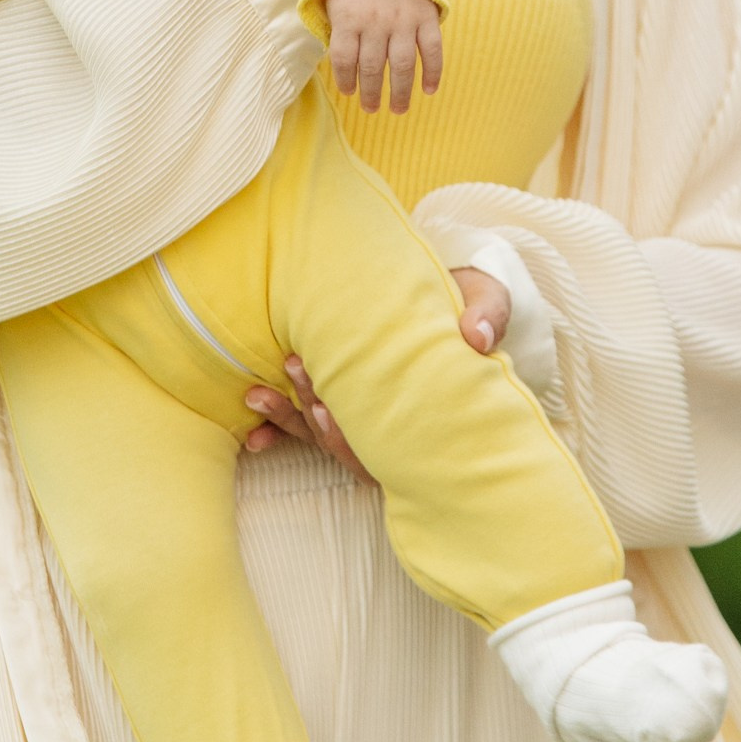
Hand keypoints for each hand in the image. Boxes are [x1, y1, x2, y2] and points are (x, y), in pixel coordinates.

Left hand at [241, 272, 509, 467]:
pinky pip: (309, 425)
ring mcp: (367, 415)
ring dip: (290, 419)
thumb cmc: (472, 303)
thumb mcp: (488, 303)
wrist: (457, 295)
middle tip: (297, 370)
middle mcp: (394, 424)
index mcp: (428, 413)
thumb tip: (478, 336)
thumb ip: (487, 318)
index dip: (351, 439)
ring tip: (259, 396)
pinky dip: (280, 428)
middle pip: (347, 443)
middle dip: (315, 417)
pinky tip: (253, 424)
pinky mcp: (345, 400)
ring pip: (324, 436)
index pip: (386, 446)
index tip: (326, 411)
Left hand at [322, 0, 443, 114]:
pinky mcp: (426, 17)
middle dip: (371, 93)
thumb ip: (337, 33)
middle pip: (371, 67)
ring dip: (400, 91)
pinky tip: (428, 90)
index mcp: (349, 18)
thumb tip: (340, 70)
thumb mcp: (335, 3)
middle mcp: (376, 21)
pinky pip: (432, 49)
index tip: (349, 92)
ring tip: (397, 109)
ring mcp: (403, 19)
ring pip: (402, 64)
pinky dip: (433, 72)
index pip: (344, 59)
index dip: (345, 80)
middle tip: (371, 108)